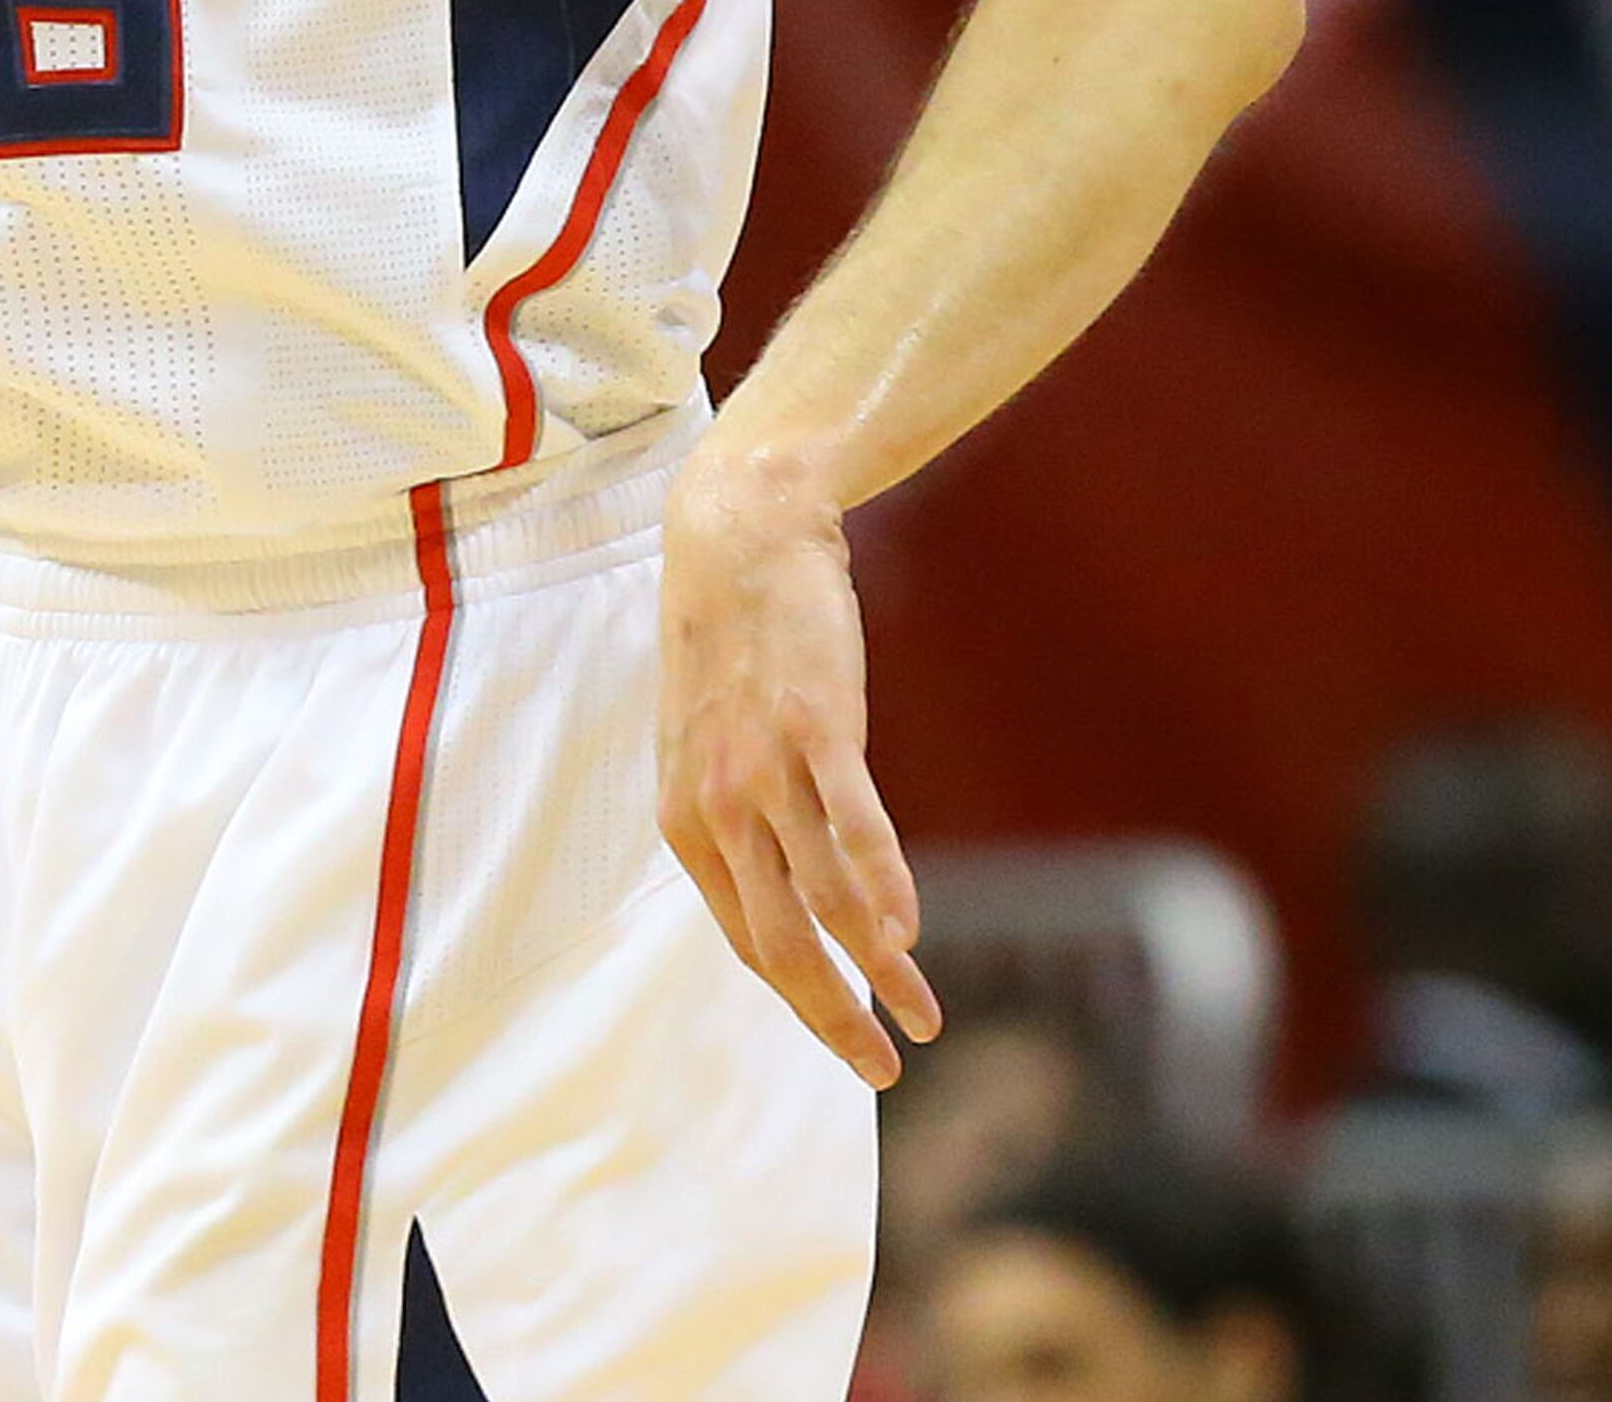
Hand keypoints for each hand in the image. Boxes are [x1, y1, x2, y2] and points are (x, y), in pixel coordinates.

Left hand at [656, 445, 937, 1087]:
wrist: (738, 539)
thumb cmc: (734, 649)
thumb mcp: (712, 747)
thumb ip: (740, 820)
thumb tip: (790, 892)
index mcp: (688, 820)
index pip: (750, 939)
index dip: (802, 1000)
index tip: (849, 1043)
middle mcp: (715, 806)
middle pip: (780, 943)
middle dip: (834, 1018)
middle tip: (885, 1072)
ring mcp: (762, 768)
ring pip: (823, 900)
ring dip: (878, 970)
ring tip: (923, 1017)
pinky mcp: (814, 728)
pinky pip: (853, 827)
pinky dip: (884, 889)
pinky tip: (908, 936)